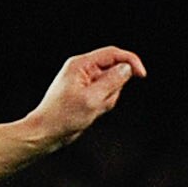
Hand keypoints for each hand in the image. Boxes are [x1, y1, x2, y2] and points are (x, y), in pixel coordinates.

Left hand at [20, 47, 146, 150]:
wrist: (46, 132)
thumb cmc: (62, 116)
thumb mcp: (92, 99)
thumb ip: (112, 81)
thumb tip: (127, 68)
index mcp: (81, 65)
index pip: (113, 54)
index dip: (130, 62)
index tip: (141, 75)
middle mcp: (83, 70)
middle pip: (114, 71)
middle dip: (114, 89)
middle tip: (99, 102)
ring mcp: (85, 82)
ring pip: (112, 86)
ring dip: (107, 100)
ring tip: (91, 109)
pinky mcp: (86, 93)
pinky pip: (105, 96)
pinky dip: (103, 105)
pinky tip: (90, 113)